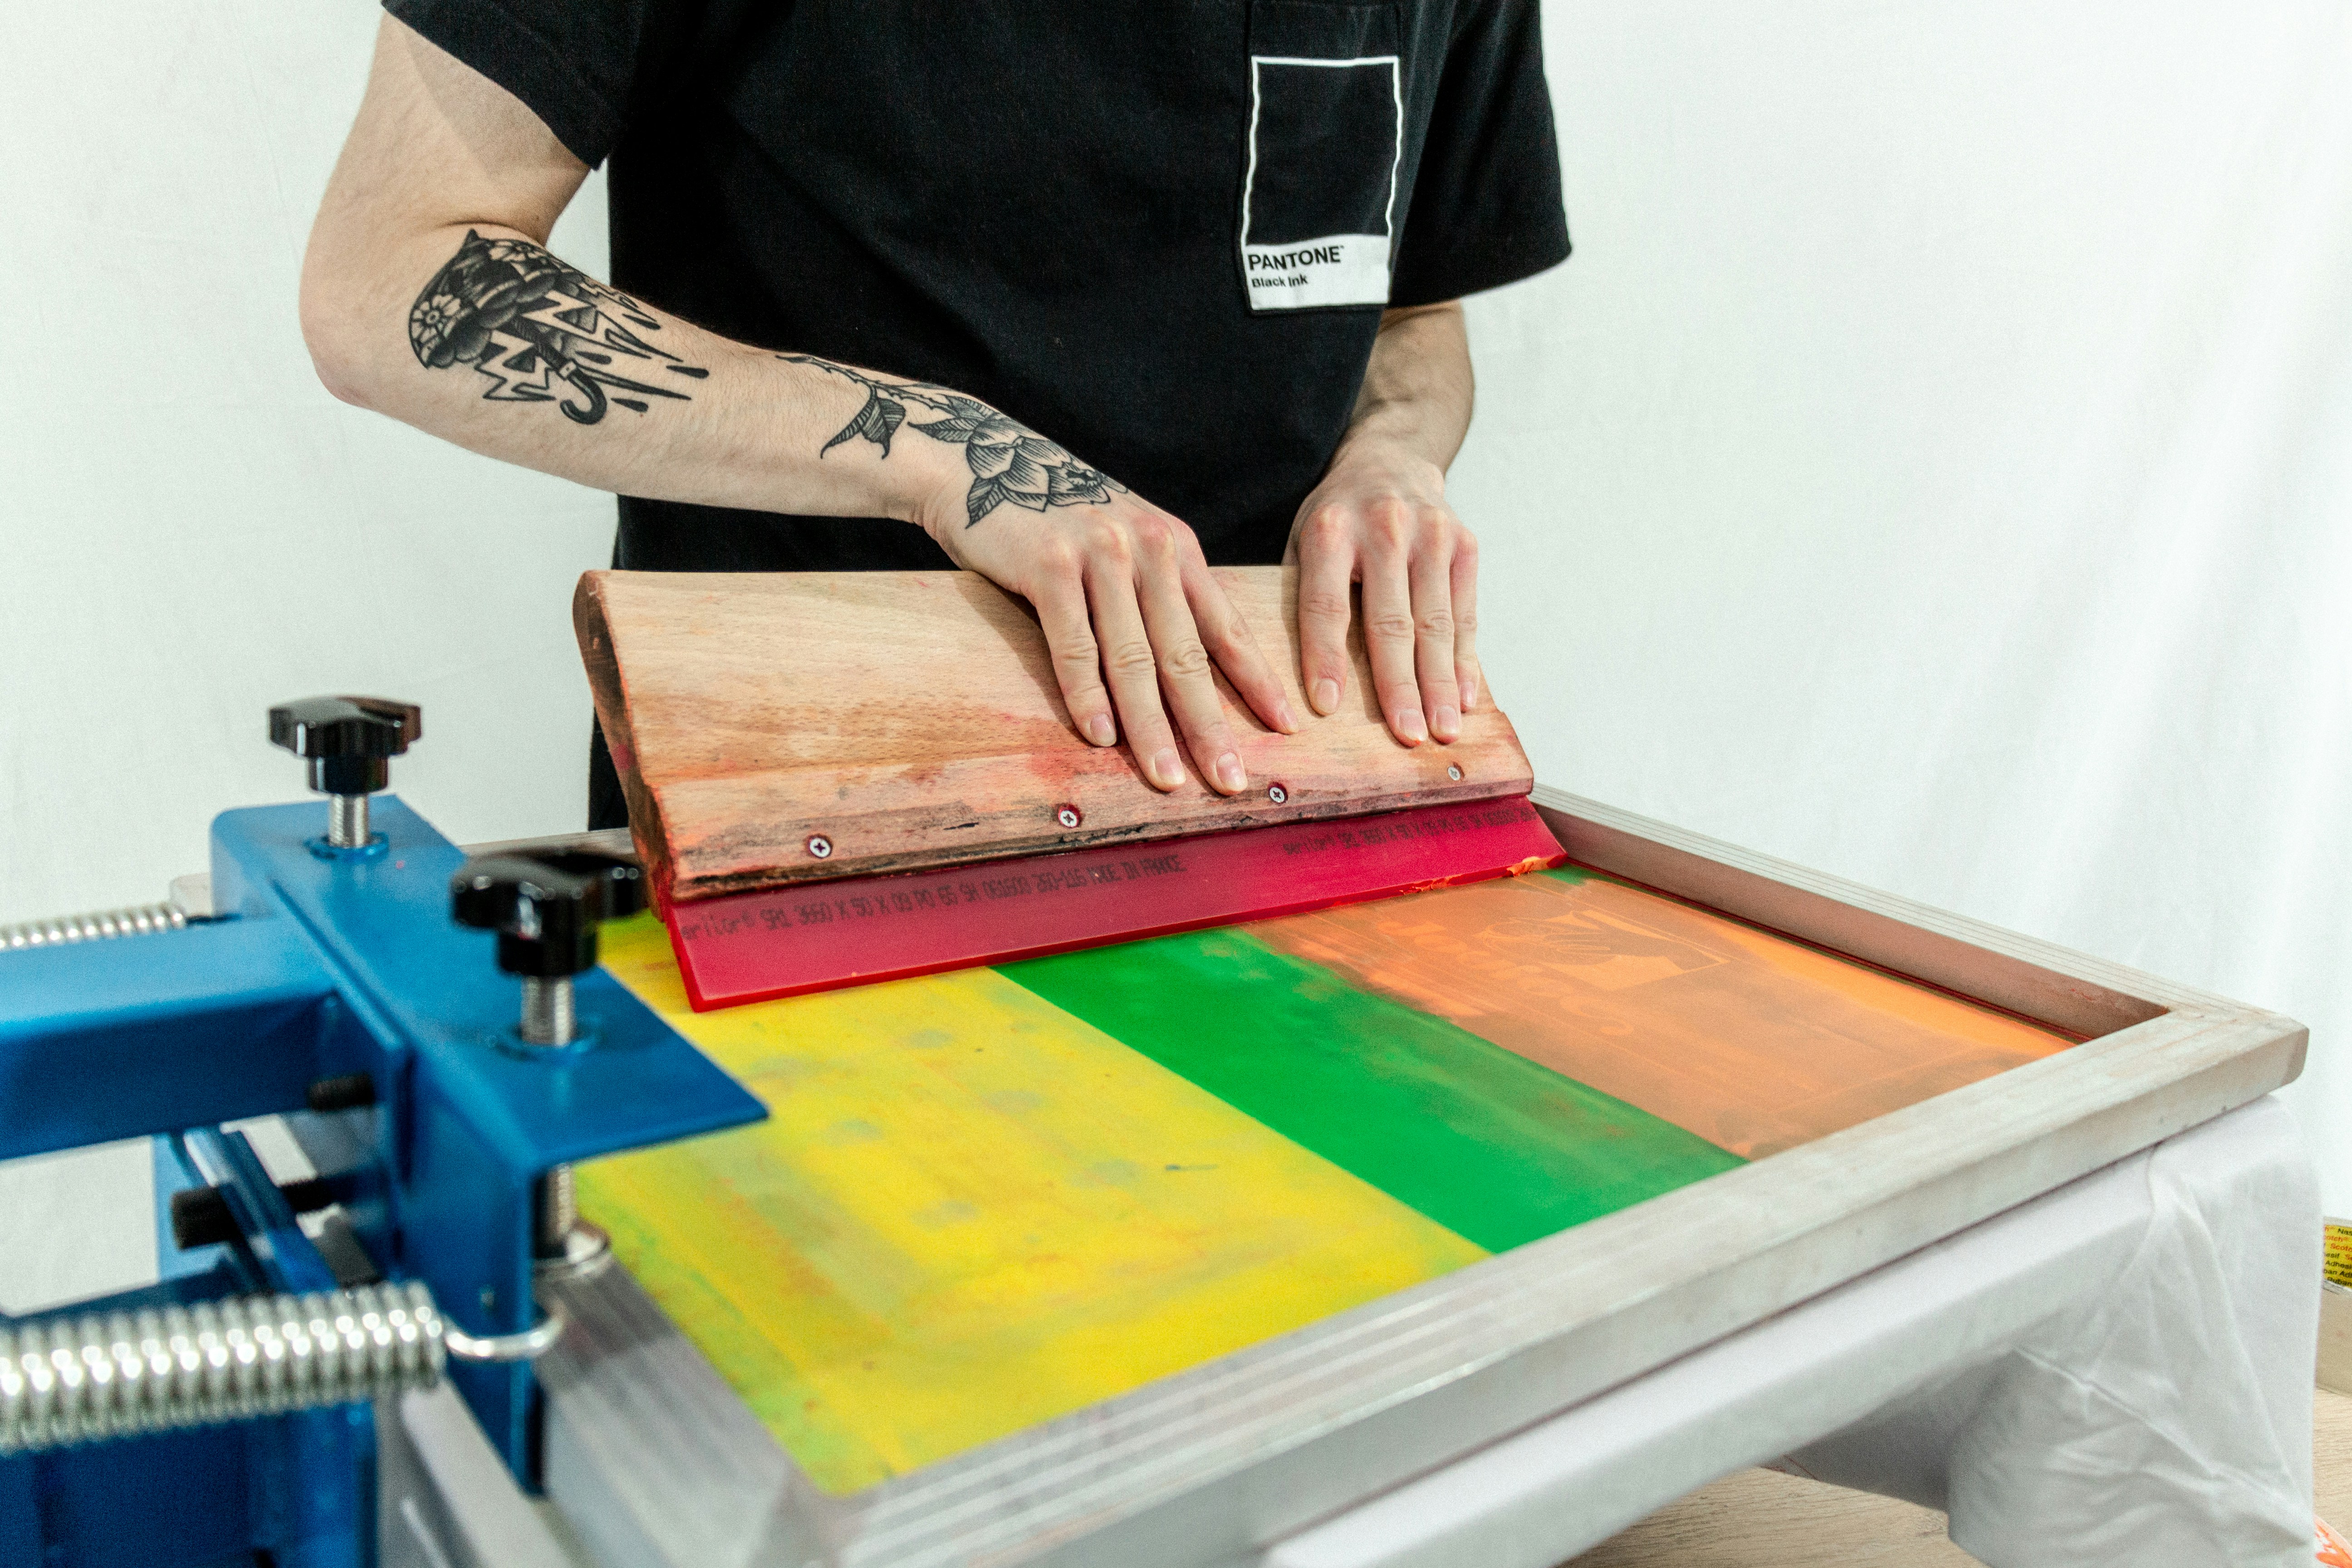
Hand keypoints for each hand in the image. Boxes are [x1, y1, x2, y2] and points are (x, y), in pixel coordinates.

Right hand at [917, 474, 1299, 794]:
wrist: (989, 461)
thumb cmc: (1064, 519)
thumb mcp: (1131, 543)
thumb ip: (1163, 594)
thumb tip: (1195, 673)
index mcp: (1177, 548)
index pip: (1227, 627)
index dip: (1258, 682)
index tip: (1287, 729)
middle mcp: (1149, 549)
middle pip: (1186, 655)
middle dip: (1210, 725)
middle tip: (1231, 781)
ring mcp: (1100, 555)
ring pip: (1133, 658)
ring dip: (1151, 727)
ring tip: (1167, 778)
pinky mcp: (1048, 564)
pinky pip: (1073, 643)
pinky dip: (1086, 694)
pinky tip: (1099, 737)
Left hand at [1288, 441, 1479, 745]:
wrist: (1391, 458)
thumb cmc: (1338, 517)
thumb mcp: (1304, 540)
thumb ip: (1300, 596)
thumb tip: (1287, 678)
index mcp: (1331, 530)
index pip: (1326, 603)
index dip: (1326, 656)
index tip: (1326, 707)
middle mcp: (1385, 527)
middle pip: (1391, 621)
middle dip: (1399, 685)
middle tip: (1406, 736)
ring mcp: (1432, 534)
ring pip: (1435, 622)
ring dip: (1439, 683)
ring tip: (1441, 731)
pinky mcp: (1465, 545)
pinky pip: (1465, 613)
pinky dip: (1464, 660)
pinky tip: (1464, 698)